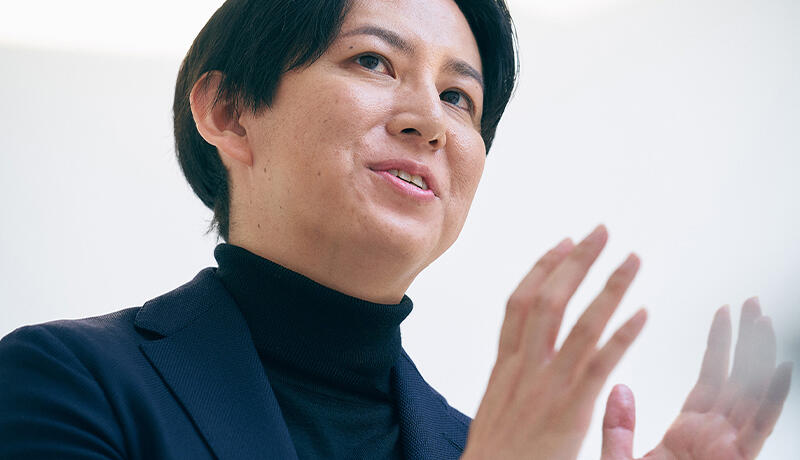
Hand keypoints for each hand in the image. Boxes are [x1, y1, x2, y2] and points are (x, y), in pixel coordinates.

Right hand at [462, 225, 646, 459]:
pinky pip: (599, 364)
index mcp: (505, 368)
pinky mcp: (569, 412)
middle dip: (576, 261)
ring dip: (608, 286)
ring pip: (578, 323)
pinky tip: (643, 313)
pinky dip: (622, 336)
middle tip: (600, 232)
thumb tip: (522, 365)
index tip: (562, 243)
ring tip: (632, 259)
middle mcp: (523, 368)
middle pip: (548, 299)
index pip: (520, 304)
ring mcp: (546, 387)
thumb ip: (511, 385)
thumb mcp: (495, 413)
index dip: (542, 268)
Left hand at [601, 299, 792, 459]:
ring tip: (765, 320)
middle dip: (747, 342)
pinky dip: (770, 397)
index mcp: (688, 434)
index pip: (710, 379)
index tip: (724, 313)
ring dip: (759, 359)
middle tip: (754, 304)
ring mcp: (727, 450)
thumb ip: (618, 428)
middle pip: (736, 381)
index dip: (719, 346)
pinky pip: (756, 427)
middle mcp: (714, 438)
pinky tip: (781, 367)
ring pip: (749, 396)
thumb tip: (619, 388)